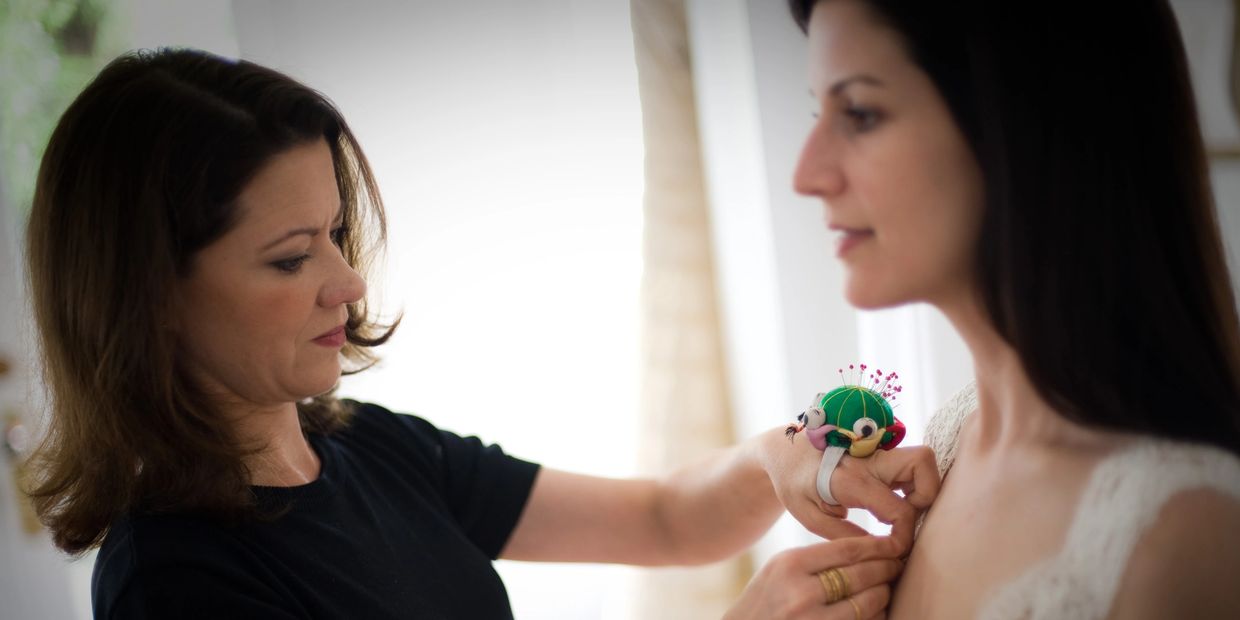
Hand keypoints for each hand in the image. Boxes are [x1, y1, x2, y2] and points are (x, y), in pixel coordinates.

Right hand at [725, 535, 902, 619]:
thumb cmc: (763, 601)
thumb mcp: (779, 569)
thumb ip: (815, 558)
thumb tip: (865, 549)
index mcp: (790, 565)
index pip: (847, 549)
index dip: (877, 546)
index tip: (893, 544)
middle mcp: (802, 594)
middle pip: (862, 574)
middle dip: (887, 567)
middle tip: (898, 563)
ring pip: (868, 603)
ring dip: (884, 593)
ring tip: (887, 585)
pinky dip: (876, 615)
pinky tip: (876, 608)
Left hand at [758, 427, 938, 554]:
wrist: (783, 450)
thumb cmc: (793, 483)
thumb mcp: (808, 516)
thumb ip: (844, 536)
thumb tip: (879, 552)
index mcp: (850, 480)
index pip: (899, 510)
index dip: (904, 537)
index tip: (893, 551)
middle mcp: (869, 459)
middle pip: (922, 463)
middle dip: (927, 496)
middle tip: (906, 517)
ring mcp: (877, 451)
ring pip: (922, 459)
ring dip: (922, 487)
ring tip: (900, 508)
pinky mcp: (880, 451)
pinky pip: (909, 463)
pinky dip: (912, 482)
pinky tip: (892, 498)